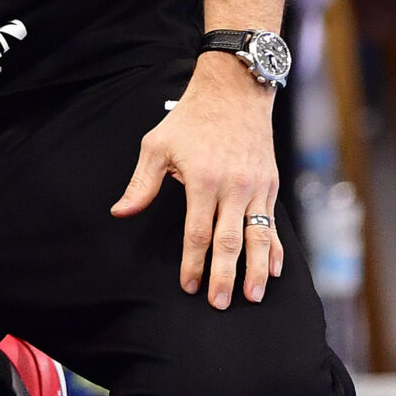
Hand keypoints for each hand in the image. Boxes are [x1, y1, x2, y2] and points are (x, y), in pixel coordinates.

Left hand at [112, 55, 282, 307]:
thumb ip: (142, 184)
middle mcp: (234, 188)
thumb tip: (120, 212)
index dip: (193, 263)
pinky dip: (275, 248)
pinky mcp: (270, 185)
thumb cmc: (189, 120)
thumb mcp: (157, 146)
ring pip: (258, 237)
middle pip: (230, 242)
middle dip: (225, 276)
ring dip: (255, 270)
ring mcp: (256, 187)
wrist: (234, 92)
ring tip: (252, 296)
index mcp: (203, 181)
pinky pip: (273, 223)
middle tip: (220, 303)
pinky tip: (273, 269)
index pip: (197, 233)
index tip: (188, 286)